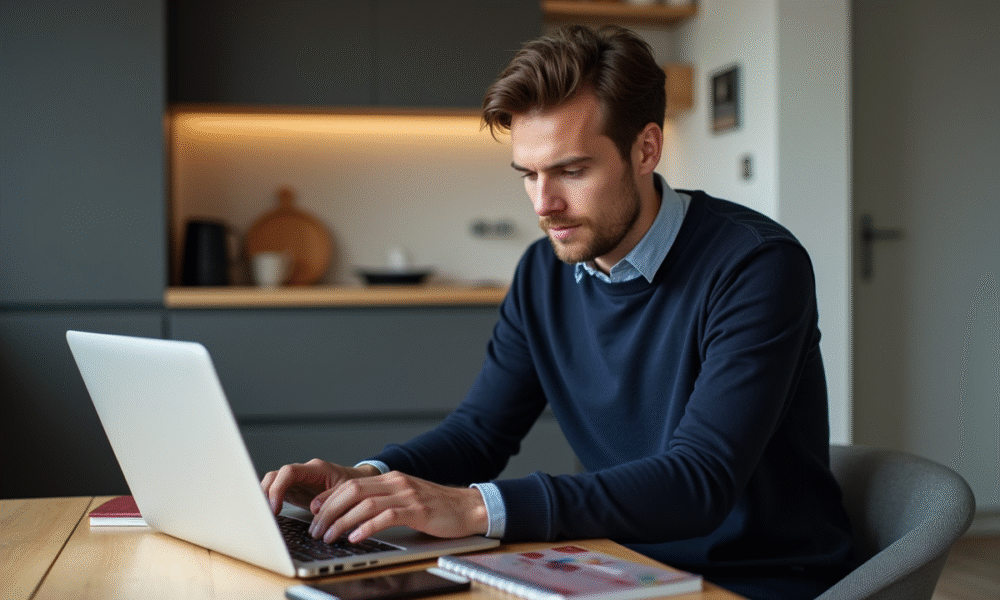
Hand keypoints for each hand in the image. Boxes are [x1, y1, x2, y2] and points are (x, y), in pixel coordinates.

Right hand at [261, 458, 378, 514]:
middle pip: (274, 476)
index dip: (278, 488)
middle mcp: (302, 473)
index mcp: (316, 469)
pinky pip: (276, 493)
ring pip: (272, 484)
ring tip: (262, 518)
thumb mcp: (347, 490)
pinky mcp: (293, 491)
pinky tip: (268, 517)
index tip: (274, 507)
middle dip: (264, 494)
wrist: (357, 483)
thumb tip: (315, 508)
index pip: (289, 472)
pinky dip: (269, 504)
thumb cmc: (353, 485)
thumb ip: (331, 497)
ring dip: (264, 499)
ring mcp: (296, 482)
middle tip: (263, 515)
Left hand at [308, 471, 488, 543]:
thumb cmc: (437, 508)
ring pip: (364, 504)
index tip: (313, 511)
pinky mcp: (418, 510)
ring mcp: (407, 495)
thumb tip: (353, 516)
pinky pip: (386, 516)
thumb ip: (383, 503)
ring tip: (329, 536)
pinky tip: (355, 538)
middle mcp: (396, 483)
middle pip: (352, 491)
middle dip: (329, 511)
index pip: (350, 484)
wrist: (469, 507)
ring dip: (342, 521)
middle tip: (316, 529)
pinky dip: (367, 527)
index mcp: (391, 479)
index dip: (329, 497)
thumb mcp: (406, 499)